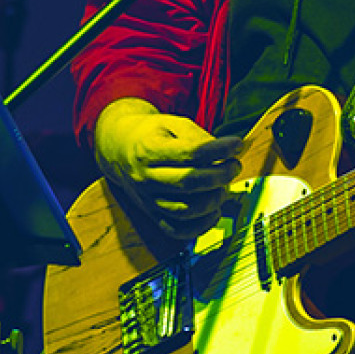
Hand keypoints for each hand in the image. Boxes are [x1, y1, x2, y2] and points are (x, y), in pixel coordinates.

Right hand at [93, 99, 241, 237]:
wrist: (118, 149)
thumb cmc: (150, 135)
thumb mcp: (171, 123)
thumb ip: (198, 137)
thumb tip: (228, 152)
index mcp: (148, 150)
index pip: (189, 153)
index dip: (218, 150)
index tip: (236, 144)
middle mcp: (145, 177)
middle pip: (189, 183)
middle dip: (220, 175)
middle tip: (234, 165)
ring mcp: (148, 199)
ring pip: (186, 210)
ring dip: (214, 200)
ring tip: (223, 185)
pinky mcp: (153, 215)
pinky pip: (178, 230)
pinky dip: (201, 226)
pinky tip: (213, 210)